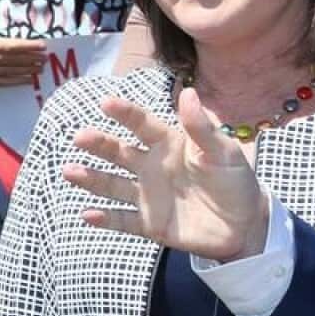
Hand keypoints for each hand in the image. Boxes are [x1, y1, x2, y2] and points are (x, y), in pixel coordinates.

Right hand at [0, 37, 44, 85]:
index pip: (13, 46)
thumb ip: (7, 43)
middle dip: (33, 58)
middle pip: (16, 59)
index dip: (30, 46)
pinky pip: (8, 82)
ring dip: (30, 70)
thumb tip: (29, 45)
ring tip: (42, 69)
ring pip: (13, 71)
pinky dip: (21, 80)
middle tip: (45, 58)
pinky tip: (32, 79)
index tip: (43, 46)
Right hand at [63, 89, 269, 261]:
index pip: (144, 125)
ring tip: (69, 171)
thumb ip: (202, 127)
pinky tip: (88, 214)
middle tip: (80, 137)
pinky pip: (122, 220)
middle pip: (121, 152)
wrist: (245, 223)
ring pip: (113, 185)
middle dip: (100, 144)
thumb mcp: (224, 152)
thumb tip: (188, 92)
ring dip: (91, 179)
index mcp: (171, 144)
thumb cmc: (236, 180)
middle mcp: (153, 167)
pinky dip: (105, 218)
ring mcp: (148, 195)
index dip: (126, 113)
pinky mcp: (149, 223)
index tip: (107, 101)